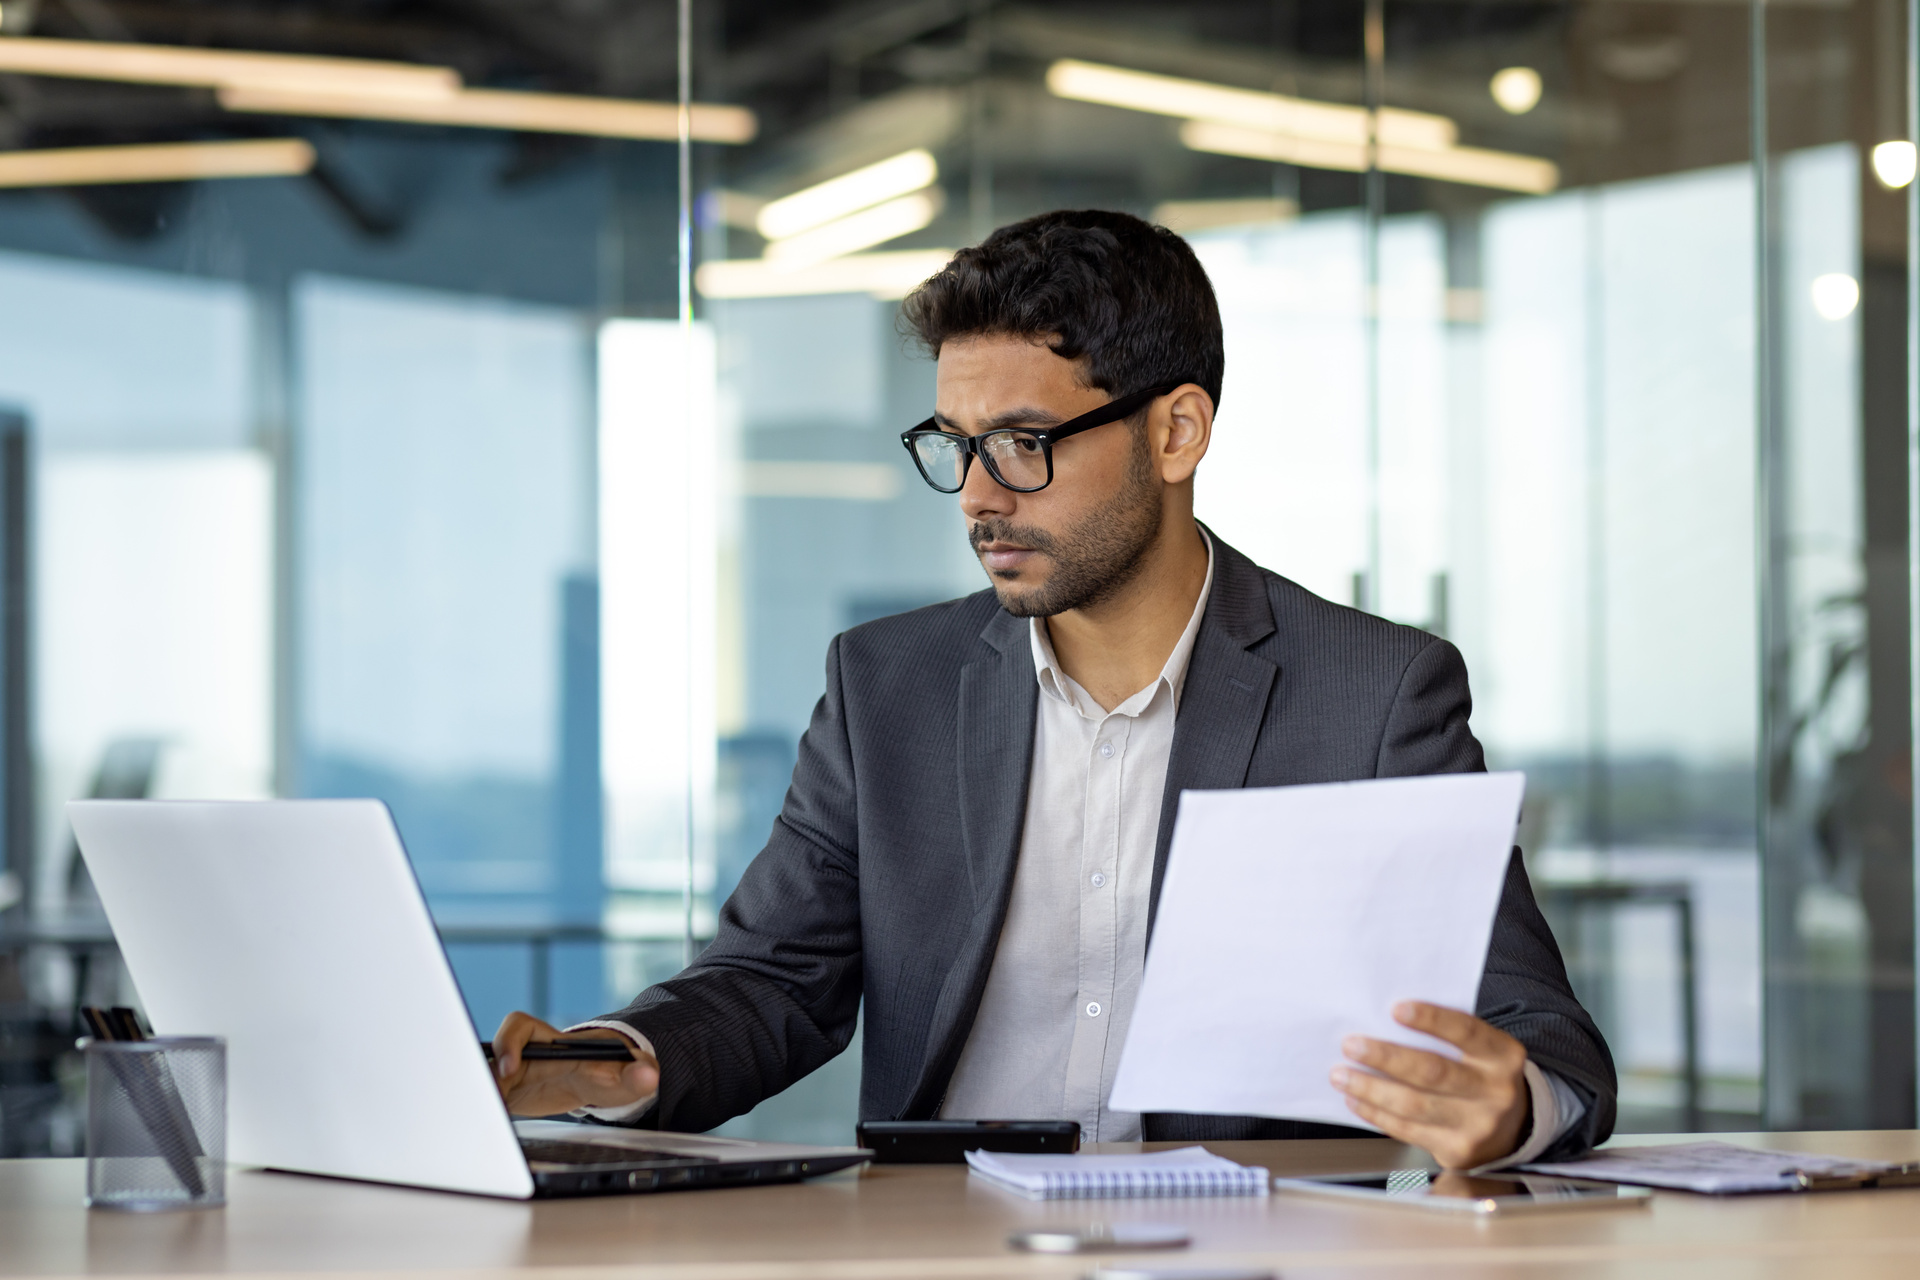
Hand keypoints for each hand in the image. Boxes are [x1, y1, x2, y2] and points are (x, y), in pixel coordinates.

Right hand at [491, 1011, 659, 1117]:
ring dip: (484, 1093)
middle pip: (490, 1053)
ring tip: (494, 1112)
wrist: (599, 1084)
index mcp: (551, 1042)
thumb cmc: (609, 1072)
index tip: (510, 1068)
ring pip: (484, 1075)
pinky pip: (487, 1097)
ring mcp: (513, 1073)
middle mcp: (527, 1053)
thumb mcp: (621, 1076)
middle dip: (484, 1073)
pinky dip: (486, 1109)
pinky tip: (492, 1122)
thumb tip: (649, 1074)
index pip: (519, 1027)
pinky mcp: (507, 1093)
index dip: (509, 1043)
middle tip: (492, 1100)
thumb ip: (636, 1075)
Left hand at [1328, 1001, 1529, 1170]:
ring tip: (1342, 1075)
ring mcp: (1477, 1126)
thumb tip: (1384, 1022)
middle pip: (1432, 1072)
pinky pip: (1407, 1131)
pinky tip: (1357, 1100)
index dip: (1431, 1019)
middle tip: (1351, 1045)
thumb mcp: (1481, 1050)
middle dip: (1385, 1057)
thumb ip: (1446, 1036)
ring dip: (1370, 1089)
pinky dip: (1376, 1114)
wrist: (1514, 1128)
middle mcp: (1496, 1092)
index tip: (1395, 1009)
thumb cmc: (1482, 1076)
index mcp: (1503, 1056)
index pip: (1466, 1031)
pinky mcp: (1457, 1152)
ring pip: (1414, 1106)